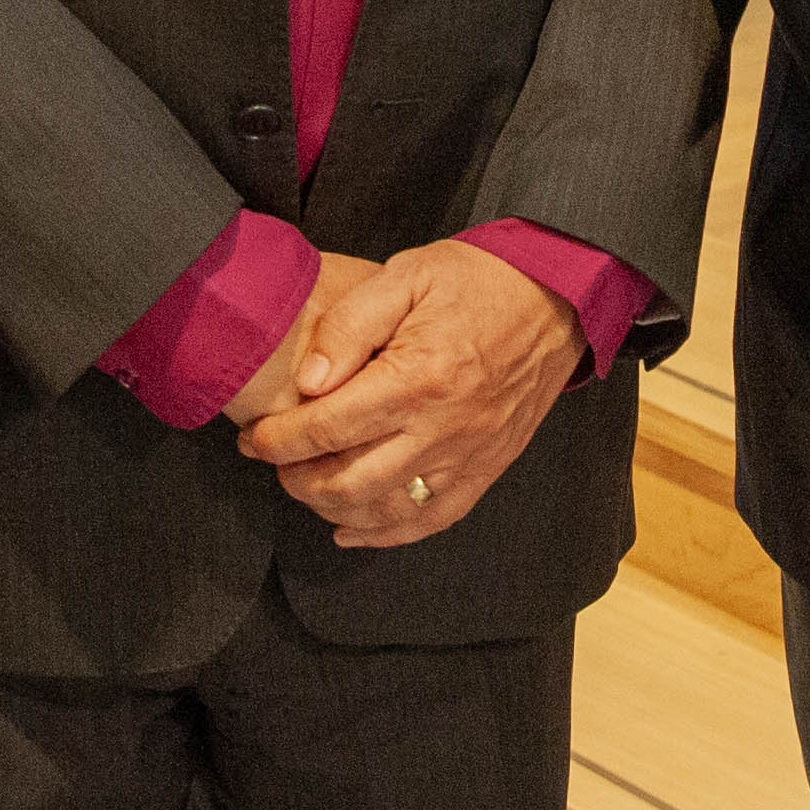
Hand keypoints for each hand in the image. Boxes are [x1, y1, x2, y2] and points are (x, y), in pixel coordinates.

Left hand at [236, 239, 582, 545]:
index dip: (279, 440)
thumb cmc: (479, 280)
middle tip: (275, 460)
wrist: (557, 298)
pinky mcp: (487, 468)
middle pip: (349, 481)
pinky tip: (352, 527)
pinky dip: (386, 533)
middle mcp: (443, 427)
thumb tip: (308, 379)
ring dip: (333, 507)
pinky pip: (432, 520)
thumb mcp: (406, 276)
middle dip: (297, 479)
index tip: (253, 437)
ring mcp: (468, 455)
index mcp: (418, 377)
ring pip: (385, 510)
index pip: (329, 427)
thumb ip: (349, 325)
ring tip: (307, 486)